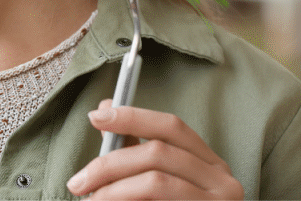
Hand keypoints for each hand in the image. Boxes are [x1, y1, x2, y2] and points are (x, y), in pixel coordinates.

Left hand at [66, 99, 243, 199]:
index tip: (94, 117)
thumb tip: (103, 110)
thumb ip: (132, 149)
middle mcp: (223, 182)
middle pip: (158, 153)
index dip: (132, 117)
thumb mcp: (157, 180)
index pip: (172, 126)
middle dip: (110, 163)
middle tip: (77, 182)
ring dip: (113, 190)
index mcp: (210, 165)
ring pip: (156, 182)